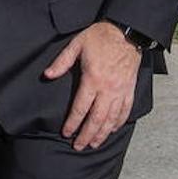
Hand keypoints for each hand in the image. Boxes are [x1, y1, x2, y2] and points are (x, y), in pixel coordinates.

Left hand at [43, 21, 141, 150]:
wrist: (127, 32)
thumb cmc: (100, 37)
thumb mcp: (77, 44)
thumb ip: (62, 61)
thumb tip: (47, 75)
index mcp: (92, 79)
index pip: (80, 108)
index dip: (72, 122)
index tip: (66, 133)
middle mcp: (107, 89)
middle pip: (96, 119)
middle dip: (86, 135)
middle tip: (78, 146)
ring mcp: (120, 90)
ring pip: (111, 119)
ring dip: (102, 134)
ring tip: (94, 144)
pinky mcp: (130, 89)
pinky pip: (125, 110)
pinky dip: (119, 122)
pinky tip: (113, 130)